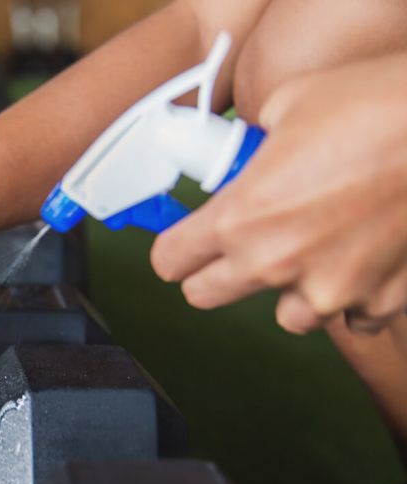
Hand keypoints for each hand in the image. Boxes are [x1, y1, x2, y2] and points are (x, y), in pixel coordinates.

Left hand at [150, 54, 406, 334]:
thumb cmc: (375, 104)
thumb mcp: (292, 102)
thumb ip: (259, 139)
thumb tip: (257, 141)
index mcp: (239, 218)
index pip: (170, 260)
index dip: (173, 248)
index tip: (181, 244)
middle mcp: (275, 263)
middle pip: (205, 295)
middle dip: (213, 272)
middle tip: (235, 248)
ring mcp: (329, 290)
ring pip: (285, 315)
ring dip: (291, 288)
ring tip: (316, 249)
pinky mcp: (378, 300)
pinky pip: (352, 315)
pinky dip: (354, 295)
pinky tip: (364, 257)